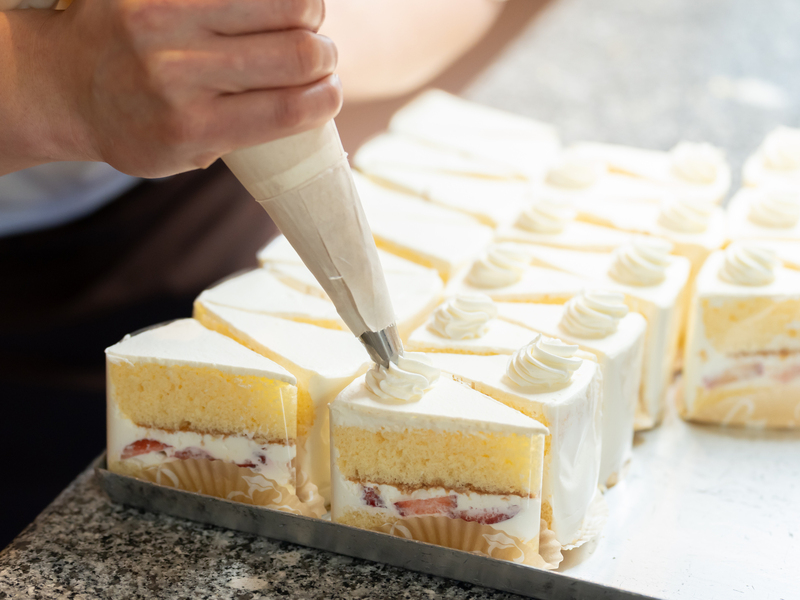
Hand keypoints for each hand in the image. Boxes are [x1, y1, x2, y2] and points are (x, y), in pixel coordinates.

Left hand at [6, 0, 340, 176]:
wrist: (61, 84)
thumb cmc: (135, 128)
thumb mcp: (187, 157)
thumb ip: (244, 136)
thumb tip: (307, 100)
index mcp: (192, 127)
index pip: (291, 109)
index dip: (329, 98)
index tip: (331, 93)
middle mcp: (179, 72)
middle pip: (297, 55)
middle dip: (325, 56)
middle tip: (318, 59)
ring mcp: (166, 18)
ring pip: (282, 3)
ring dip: (307, 14)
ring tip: (300, 24)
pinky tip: (267, 8)